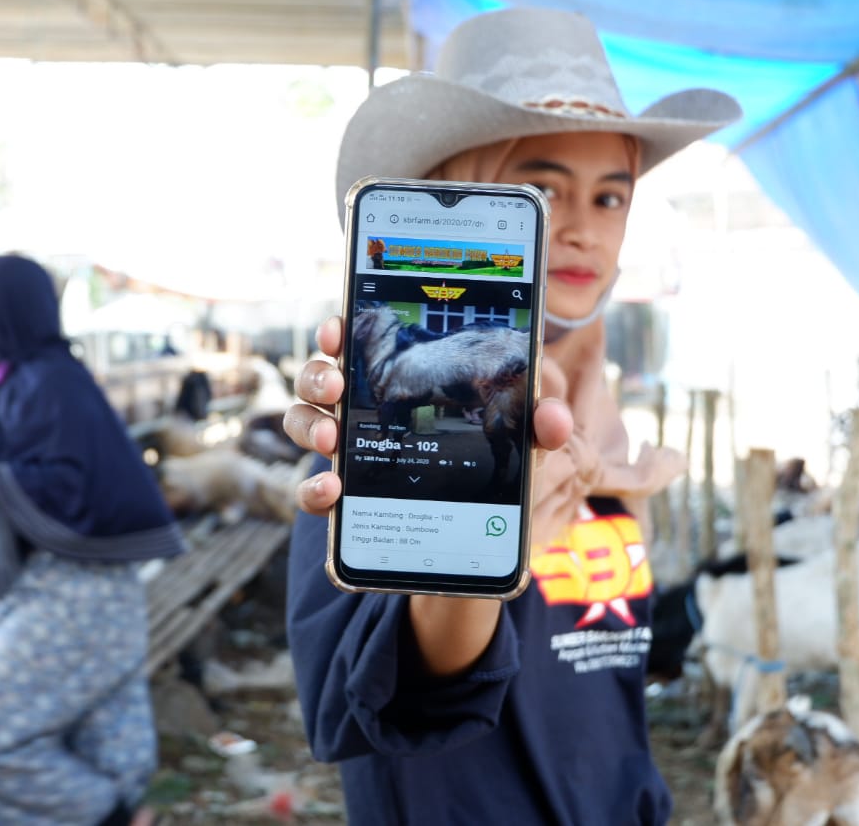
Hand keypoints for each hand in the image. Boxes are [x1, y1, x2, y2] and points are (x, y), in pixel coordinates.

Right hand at [282, 317, 572, 515]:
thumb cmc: (490, 457)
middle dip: (319, 376)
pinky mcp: (342, 491)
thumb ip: (537, 423)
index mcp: (397, 376)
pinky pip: (310, 486)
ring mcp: (347, 448)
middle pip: (320, 377)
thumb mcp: (518, 438)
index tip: (338, 331)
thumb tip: (554, 421)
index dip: (339, 331)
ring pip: (304, 422)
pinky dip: (311, 487)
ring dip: (309, 424)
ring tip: (331, 437)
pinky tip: (331, 489)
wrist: (472, 528)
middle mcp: (361, 406)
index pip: (357, 342)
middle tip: (337, 387)